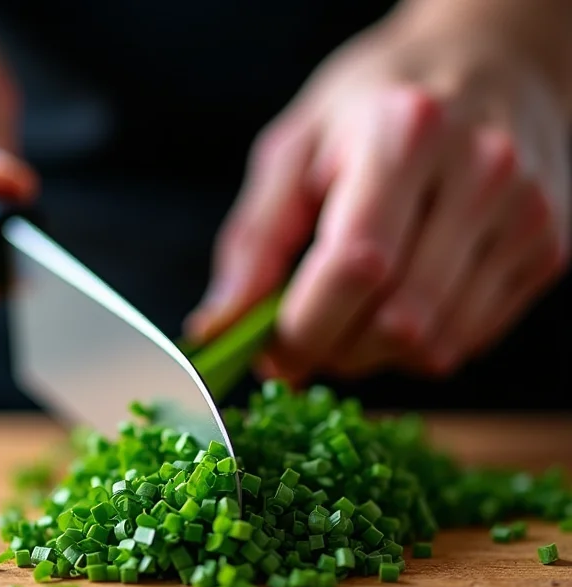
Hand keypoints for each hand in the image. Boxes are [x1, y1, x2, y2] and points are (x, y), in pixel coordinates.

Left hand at [186, 4, 569, 383]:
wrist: (494, 58)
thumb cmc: (379, 102)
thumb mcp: (297, 147)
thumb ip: (254, 240)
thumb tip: (219, 325)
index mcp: (405, 135)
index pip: (356, 266)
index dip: (303, 329)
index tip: (271, 353)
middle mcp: (481, 173)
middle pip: (398, 322)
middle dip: (334, 351)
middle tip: (306, 334)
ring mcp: (526, 216)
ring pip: (435, 346)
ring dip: (374, 356)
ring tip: (351, 316)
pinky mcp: (548, 249)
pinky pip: (469, 341)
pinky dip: (418, 347)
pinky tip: (399, 303)